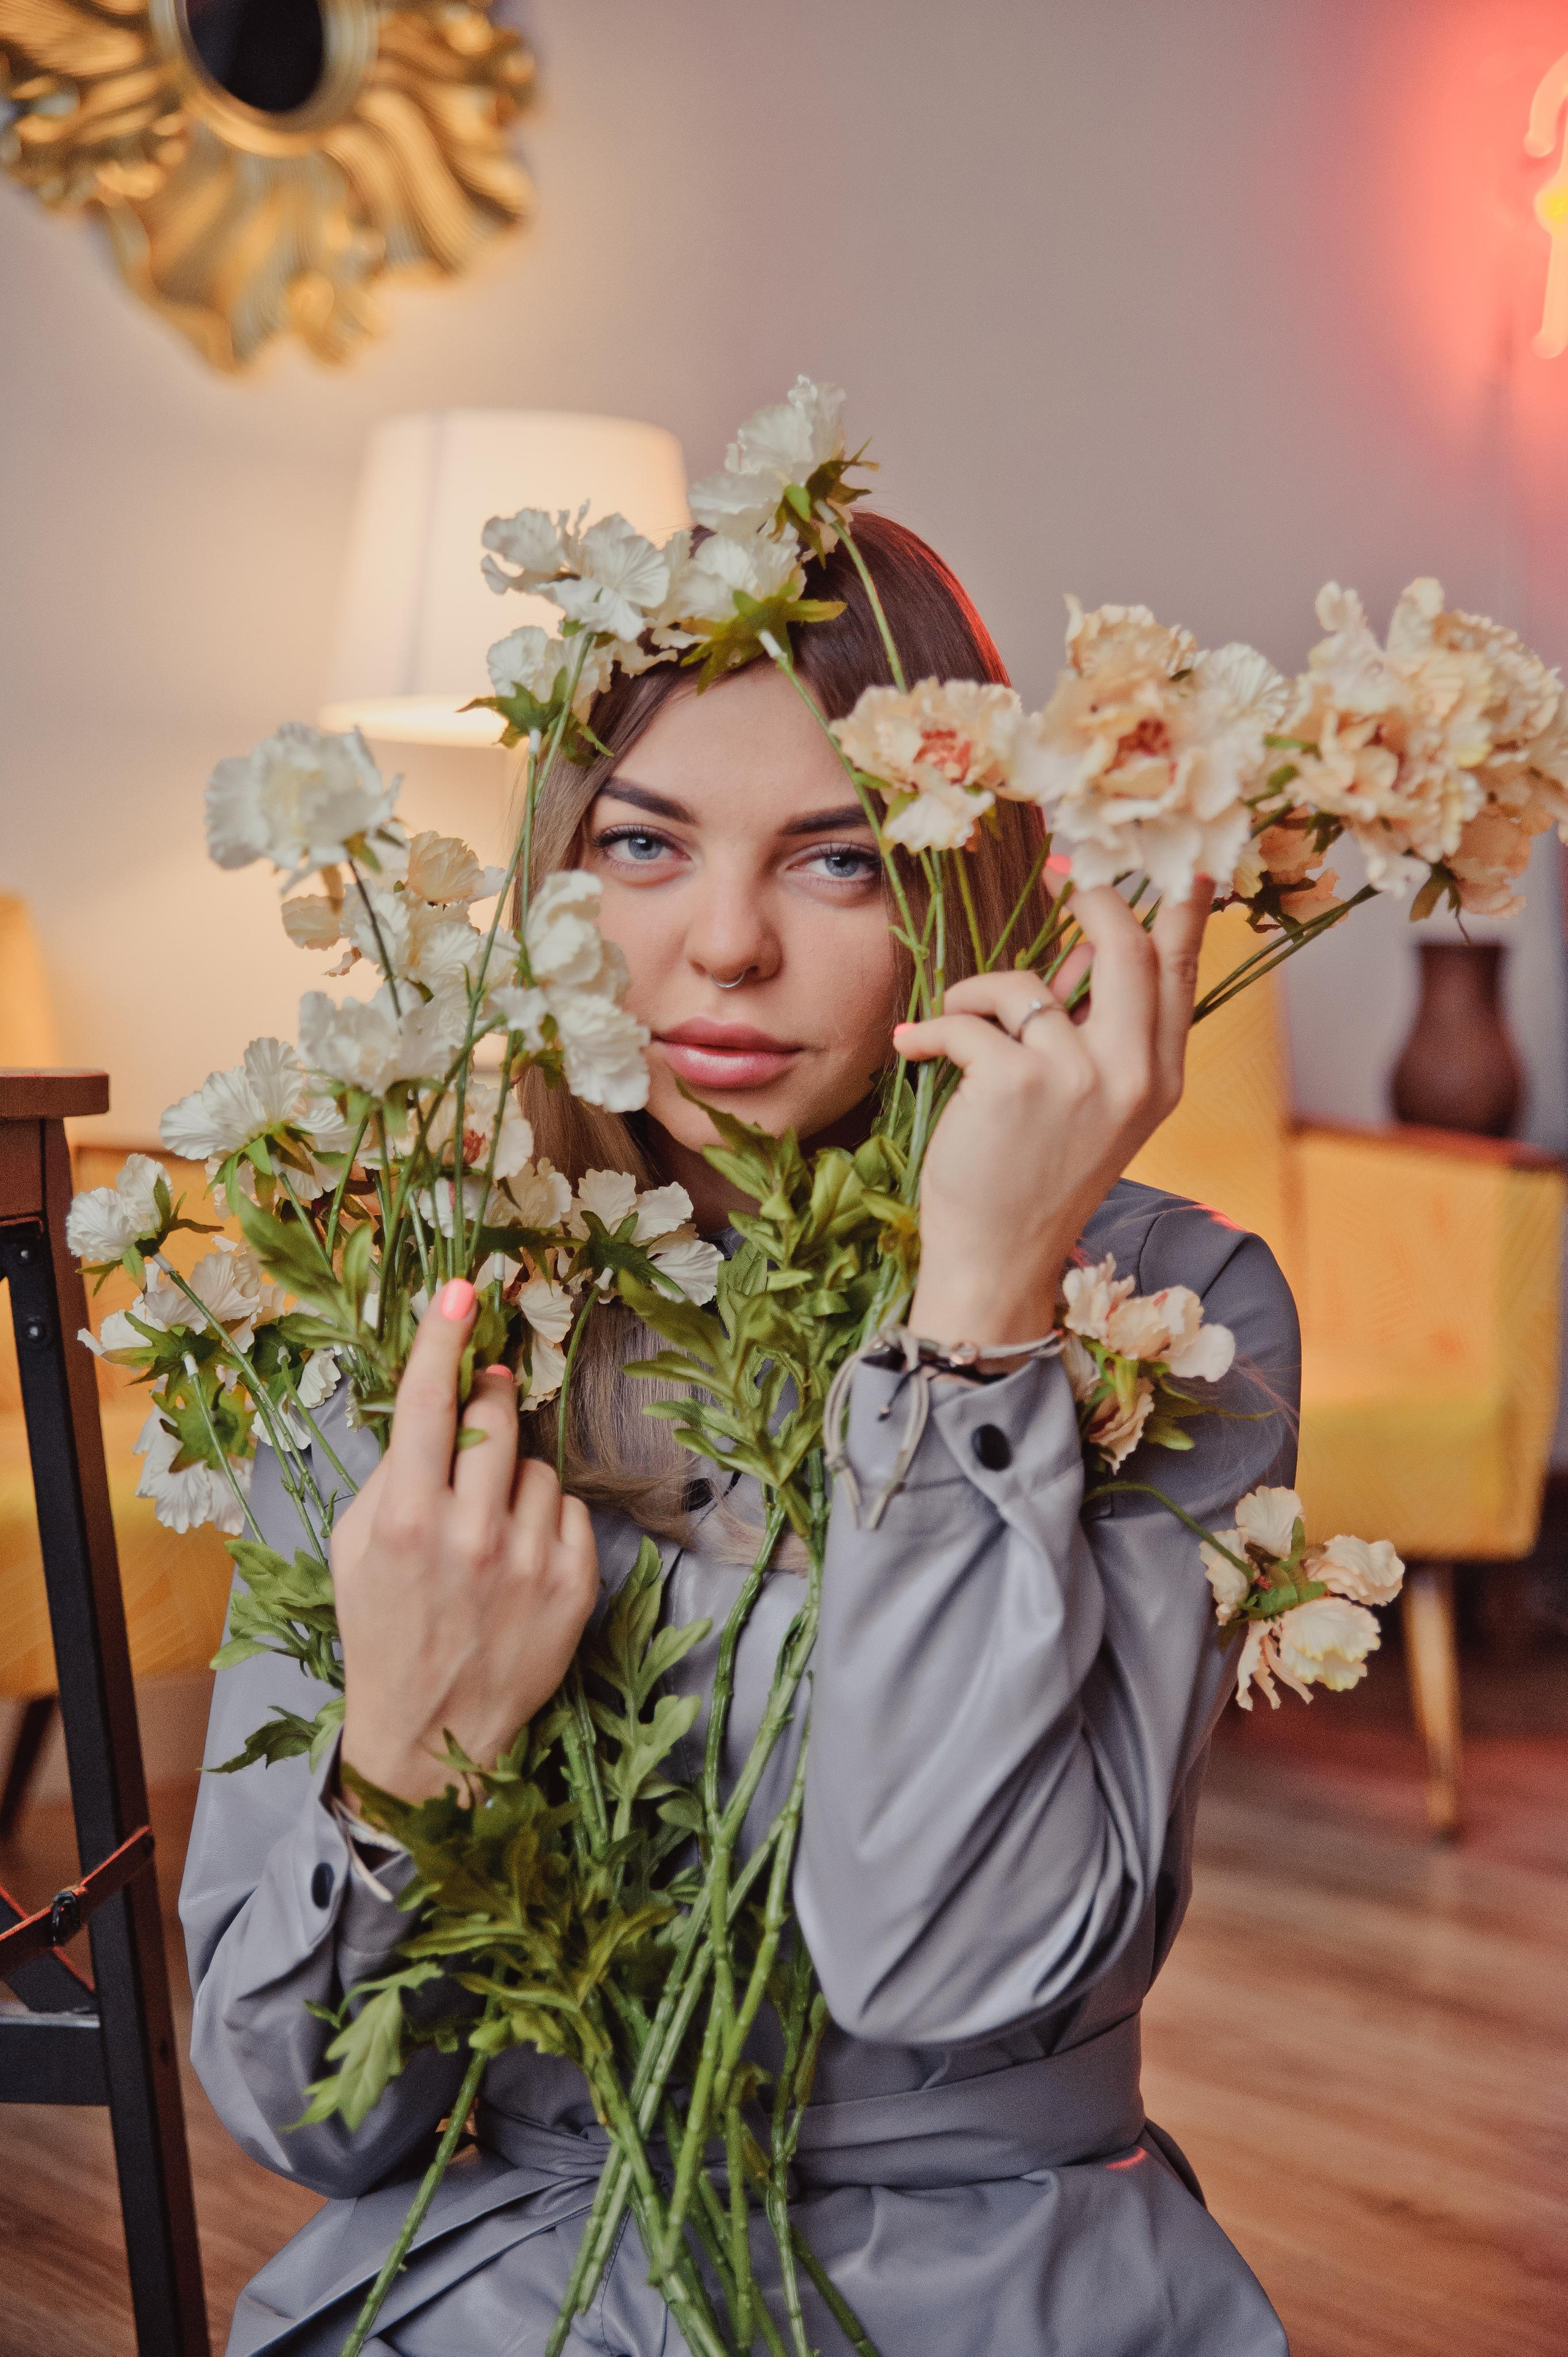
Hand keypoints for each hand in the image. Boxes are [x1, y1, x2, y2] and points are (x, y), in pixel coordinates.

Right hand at [334, 1277, 598, 1803]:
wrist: (430, 1733)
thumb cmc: (384, 1629)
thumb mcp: (355, 1550)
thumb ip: (390, 1474)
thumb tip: (435, 1403)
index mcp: (407, 1523)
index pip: (425, 1408)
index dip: (441, 1341)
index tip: (462, 1291)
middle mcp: (470, 1537)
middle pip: (495, 1419)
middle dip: (486, 1399)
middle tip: (479, 1406)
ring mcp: (528, 1563)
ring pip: (536, 1466)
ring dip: (513, 1480)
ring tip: (488, 1529)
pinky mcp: (574, 1586)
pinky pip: (570, 1509)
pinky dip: (546, 1522)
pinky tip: (520, 1558)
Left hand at [894, 880, 1211, 1347]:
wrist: (996, 1259)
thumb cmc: (1032, 1178)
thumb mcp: (1090, 1105)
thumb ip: (1095, 1029)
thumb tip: (1087, 943)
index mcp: (1159, 1079)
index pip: (1179, 974)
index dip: (1178, 912)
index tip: (1178, 866)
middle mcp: (1130, 1075)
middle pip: (1126, 947)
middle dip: (1091, 902)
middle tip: (1061, 883)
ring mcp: (1076, 1077)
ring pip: (1024, 984)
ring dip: (975, 997)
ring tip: (953, 1030)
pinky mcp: (1014, 1082)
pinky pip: (967, 1017)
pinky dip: (932, 1029)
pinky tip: (914, 1050)